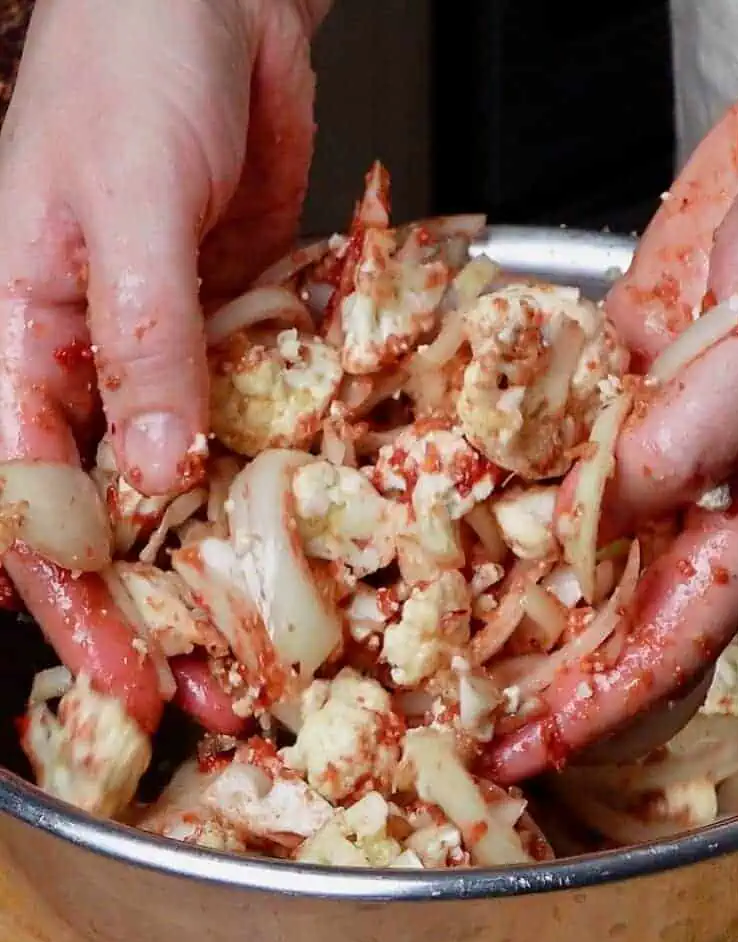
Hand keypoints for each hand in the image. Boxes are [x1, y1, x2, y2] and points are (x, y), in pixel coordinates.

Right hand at [0, 0, 328, 733]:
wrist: (211, 6)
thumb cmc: (131, 69)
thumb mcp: (124, 208)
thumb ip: (142, 345)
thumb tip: (157, 476)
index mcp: (19, 344)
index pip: (34, 507)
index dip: (75, 604)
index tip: (127, 679)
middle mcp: (92, 371)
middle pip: (118, 521)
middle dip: (161, 610)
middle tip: (218, 693)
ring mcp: (173, 363)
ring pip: (192, 487)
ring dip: (231, 564)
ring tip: (282, 641)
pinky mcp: (242, 342)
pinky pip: (260, 426)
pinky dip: (283, 480)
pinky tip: (322, 534)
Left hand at [488, 40, 737, 782]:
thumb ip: (690, 434)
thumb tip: (589, 518)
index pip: (671, 630)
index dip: (600, 700)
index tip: (529, 749)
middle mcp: (696, 466)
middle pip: (602, 585)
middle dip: (529, 646)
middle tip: (442, 687)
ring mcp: (652, 405)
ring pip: (561, 500)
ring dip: (495, 547)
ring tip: (415, 593)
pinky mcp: (624, 342)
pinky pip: (546, 403)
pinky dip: (494, 432)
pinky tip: (438, 457)